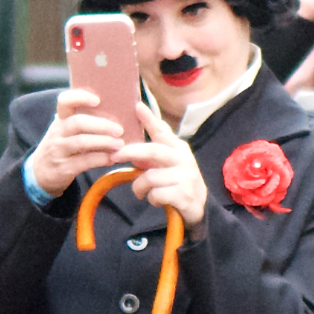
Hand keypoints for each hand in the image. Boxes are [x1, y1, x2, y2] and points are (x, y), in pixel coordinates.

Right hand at [28, 89, 124, 197]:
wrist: (40, 172)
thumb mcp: (65, 131)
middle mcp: (57, 133)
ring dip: (104, 142)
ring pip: (81, 142)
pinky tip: (111, 159)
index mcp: (60, 119)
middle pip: (77, 123)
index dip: (80, 97)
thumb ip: (84, 122)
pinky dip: (101, 159)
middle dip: (101, 125)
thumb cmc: (62, 146)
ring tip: (119, 144)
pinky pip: (84, 162)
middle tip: (119, 130)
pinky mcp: (63, 168)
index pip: (65, 101)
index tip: (97, 100)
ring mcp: (58, 151)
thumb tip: (118, 114)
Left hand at [113, 104, 206, 227]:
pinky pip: (156, 194)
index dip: (150, 119)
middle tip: (114, 157)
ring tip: (140, 192)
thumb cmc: (176, 183)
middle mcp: (183, 159)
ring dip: (139, 187)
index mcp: (178, 148)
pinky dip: (151, 199)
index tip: (138, 106)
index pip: (162, 131)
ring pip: (150, 177)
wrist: (198, 207)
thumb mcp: (165, 165)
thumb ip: (150, 156)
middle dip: (130, 152)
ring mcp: (186, 176)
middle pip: (152, 150)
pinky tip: (156, 201)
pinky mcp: (184, 194)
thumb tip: (127, 150)